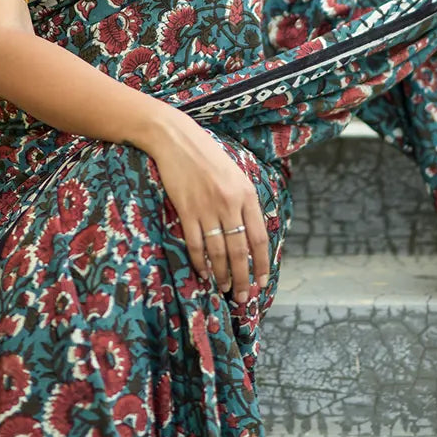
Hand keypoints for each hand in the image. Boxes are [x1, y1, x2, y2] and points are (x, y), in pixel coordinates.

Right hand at [143, 107, 268, 302]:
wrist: (176, 139)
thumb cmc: (206, 156)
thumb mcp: (234, 174)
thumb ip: (244, 201)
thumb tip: (251, 233)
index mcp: (246, 194)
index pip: (259, 237)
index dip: (261, 263)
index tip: (261, 283)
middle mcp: (229, 203)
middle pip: (240, 250)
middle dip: (243, 278)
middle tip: (242, 297)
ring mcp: (207, 207)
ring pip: (218, 252)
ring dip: (222, 275)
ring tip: (224, 289)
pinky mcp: (186, 209)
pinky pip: (196, 244)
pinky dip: (201, 262)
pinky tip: (204, 273)